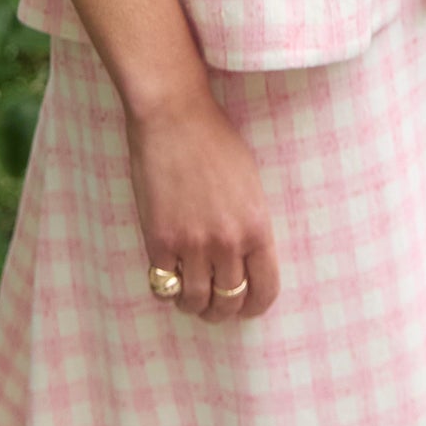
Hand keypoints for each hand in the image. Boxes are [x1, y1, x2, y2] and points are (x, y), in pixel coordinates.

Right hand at [125, 84, 280, 323]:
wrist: (174, 116)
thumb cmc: (214, 140)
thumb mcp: (249, 183)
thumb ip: (250, 224)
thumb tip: (246, 261)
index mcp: (257, 227)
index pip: (265, 291)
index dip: (255, 306)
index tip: (246, 306)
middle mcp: (228, 242)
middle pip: (229, 303)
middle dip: (222, 310)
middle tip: (214, 303)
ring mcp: (192, 245)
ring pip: (195, 302)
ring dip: (193, 304)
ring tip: (189, 293)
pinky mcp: (160, 241)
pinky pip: (163, 287)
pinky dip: (165, 288)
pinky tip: (167, 276)